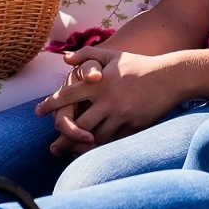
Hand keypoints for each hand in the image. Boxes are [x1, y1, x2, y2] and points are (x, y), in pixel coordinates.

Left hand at [35, 47, 179, 153]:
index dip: (50, 105)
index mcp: (99, 81)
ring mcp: (121, 114)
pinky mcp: (133, 126)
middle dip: (63, 136)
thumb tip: (65, 59)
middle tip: (52, 147)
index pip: (68, 95)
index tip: (37, 113)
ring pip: (94, 136)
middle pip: (78, 123)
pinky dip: (100, 148)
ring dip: (80, 146)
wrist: (171, 77)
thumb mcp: (113, 55)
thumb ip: (87, 55)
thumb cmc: (139, 65)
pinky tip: (92, 152)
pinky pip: (112, 141)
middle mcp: (107, 99)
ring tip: (69, 154)